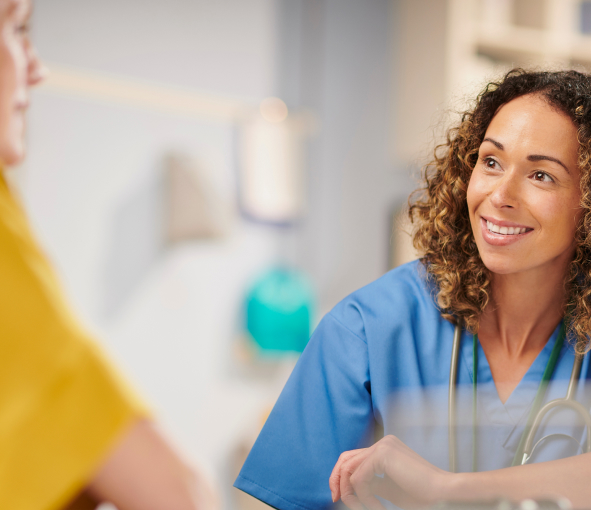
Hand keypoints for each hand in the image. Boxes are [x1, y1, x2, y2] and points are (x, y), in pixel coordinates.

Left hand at [329, 435, 451, 509]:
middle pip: (345, 458)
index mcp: (385, 448)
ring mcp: (382, 445)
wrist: (443, 494)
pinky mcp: (382, 454)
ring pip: (349, 469)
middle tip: (337, 500)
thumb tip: (347, 487)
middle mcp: (382, 442)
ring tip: (364, 508)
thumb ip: (370, 483)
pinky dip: (364, 497)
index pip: (353, 458)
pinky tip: (377, 507)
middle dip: (337, 480)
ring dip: (352, 494)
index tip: (340, 498)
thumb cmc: (421, 495)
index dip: (341, 477)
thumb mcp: (387, 488)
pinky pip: (359, 478)